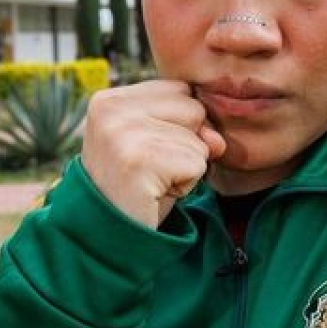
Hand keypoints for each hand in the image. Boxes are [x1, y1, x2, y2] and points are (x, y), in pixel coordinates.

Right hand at [81, 80, 226, 227]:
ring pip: (199, 139)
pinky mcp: (139, 160)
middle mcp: (111, 109)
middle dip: (186, 144)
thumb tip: (218, 141)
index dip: (180, 126)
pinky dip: (186, 185)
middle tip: (152, 169)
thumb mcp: (162, 143)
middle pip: (194, 109)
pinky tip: (156, 193)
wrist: (109, 237)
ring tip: (152, 182)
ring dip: (186, 167)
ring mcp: (122, 134)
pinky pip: (197, 163)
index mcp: (110, 99)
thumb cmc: (138, 186)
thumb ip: (193, 125)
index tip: (149, 152)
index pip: (181, 90)